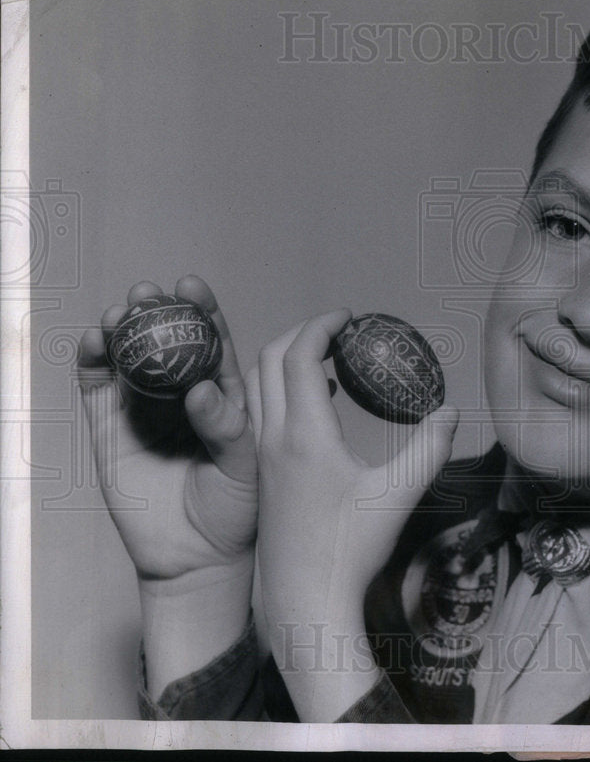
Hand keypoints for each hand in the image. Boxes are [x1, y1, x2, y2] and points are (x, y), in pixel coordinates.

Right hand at [78, 276, 258, 698]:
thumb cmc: (236, 511)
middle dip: (156, 311)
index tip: (192, 285)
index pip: (214, 344)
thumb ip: (227, 428)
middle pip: (166, 342)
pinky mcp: (110, 432)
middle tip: (149, 292)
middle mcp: (183, 395)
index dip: (203, 312)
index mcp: (226, 396)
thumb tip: (203, 390)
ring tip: (119, 312)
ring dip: (121, 329)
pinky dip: (92, 363)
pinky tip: (92, 343)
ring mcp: (145, 411)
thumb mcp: (244, 468)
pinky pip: (97, 391)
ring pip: (129, 359)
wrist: (198, 558)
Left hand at [247, 309, 457, 719]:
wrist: (304, 598)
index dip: (321, 326)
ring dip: (284, 360)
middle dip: (299, 333)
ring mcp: (260, 457)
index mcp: (303, 434)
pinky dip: (280, 389)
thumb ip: (428, 448)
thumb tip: (452, 412)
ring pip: (257, 386)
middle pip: (268, 360)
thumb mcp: (399, 494)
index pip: (299, 357)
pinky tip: (320, 404)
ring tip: (326, 358)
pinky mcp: (260, 474)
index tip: (348, 317)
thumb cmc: (351, 548)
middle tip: (336, 331)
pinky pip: (259, 411)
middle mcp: (272, 438)